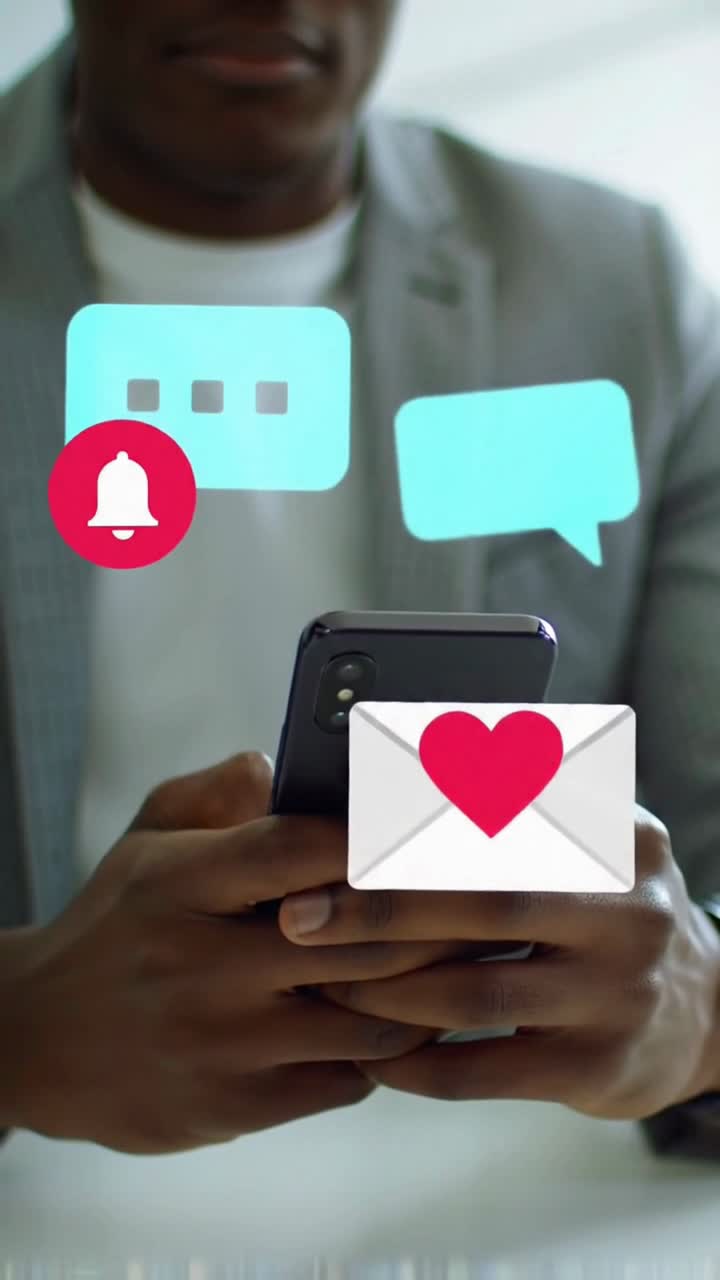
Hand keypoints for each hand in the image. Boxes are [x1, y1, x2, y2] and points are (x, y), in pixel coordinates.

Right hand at [0, 755, 455, 1153]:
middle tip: (498, 896)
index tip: (435, 825)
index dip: (376, 835)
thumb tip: (285, 765)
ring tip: (473, 959)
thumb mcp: (147, 838)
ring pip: (368, 1017)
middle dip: (440, 916)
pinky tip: (410, 1019)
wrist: (40, 1043)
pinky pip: (346, 1077)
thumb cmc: (118, 925)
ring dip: (428, 991)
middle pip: (356, 937)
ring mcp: (221, 1042)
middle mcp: (200, 963)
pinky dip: (386, 1049)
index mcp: (179, 883)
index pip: (295, 848)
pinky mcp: (235, 1107)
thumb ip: (216, 792)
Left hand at [279, 807, 719, 1119]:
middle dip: (377, 909)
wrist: (705, 1009)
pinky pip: (483, 1071)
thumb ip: (517, 805)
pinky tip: (369, 1055)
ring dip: (382, 992)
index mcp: (617, 835)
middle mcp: (629, 910)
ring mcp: (619, 994)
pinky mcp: (598, 1069)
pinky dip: (416, 1065)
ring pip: (473, 993)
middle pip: (483, 902)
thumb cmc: (606, 908)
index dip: (414, 827)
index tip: (333, 834)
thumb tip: (396, 773)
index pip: (505, 820)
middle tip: (298, 914)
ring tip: (320, 982)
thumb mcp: (591, 839)